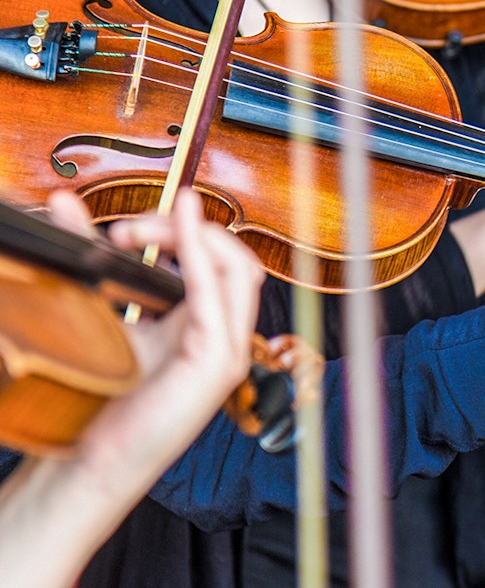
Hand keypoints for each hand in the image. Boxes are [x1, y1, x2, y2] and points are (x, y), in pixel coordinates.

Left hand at [76, 189, 262, 468]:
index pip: (218, 262)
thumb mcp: (100, 314)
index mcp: (204, 328)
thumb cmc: (101, 400)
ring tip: (141, 229)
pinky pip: (216, 293)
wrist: (94, 461)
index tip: (128, 227)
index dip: (181, 231)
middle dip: (186, 227)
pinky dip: (198, 252)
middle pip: (234, 258)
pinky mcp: (217, 362)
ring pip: (238, 268)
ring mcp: (228, 350)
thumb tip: (64, 206)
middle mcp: (225, 337)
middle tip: (130, 227)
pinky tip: (180, 224)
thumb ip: (91, 261)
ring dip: (191, 235)